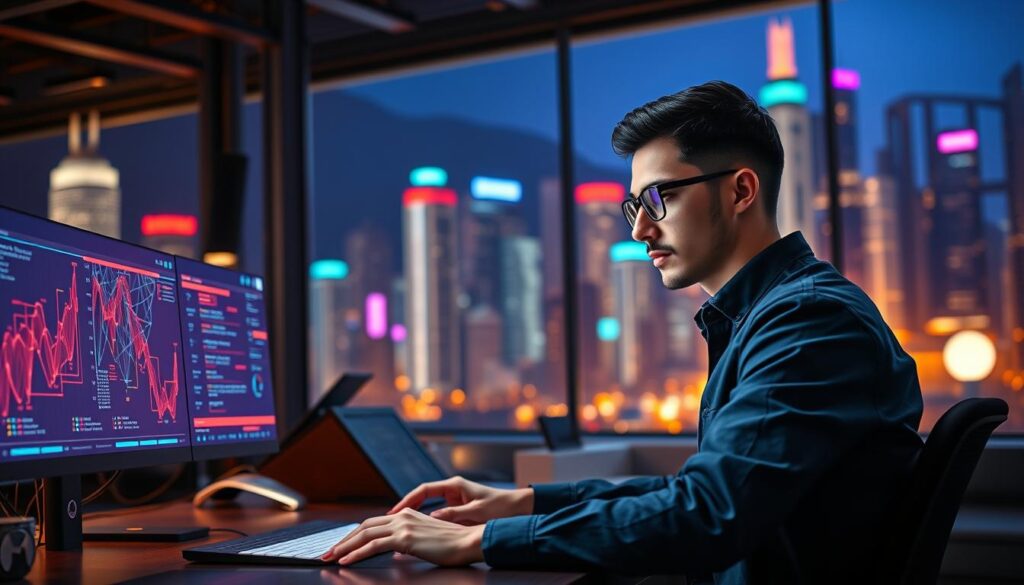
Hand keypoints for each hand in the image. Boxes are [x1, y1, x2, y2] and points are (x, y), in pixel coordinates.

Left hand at [320, 508, 484, 565]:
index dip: (355, 534)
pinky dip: (356, 553)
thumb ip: (409, 542)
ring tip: (331, 557)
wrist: (470, 542)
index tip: (342, 546)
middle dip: (344, 540)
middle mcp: (402, 516)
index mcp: (407, 514)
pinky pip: (373, 546)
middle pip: (364, 526)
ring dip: (344, 547)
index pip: (374, 523)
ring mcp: (403, 525)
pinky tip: (346, 561)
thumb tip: (397, 551)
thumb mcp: (427, 540)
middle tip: (329, 552)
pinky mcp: (405, 538)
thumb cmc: (454, 544)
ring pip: (364, 534)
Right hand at [388, 476, 532, 524]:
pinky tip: (419, 528)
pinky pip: (437, 511)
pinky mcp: (458, 507)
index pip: (424, 489)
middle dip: (406, 505)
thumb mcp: (476, 511)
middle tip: (391, 518)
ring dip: (415, 512)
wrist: (516, 508)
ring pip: (428, 504)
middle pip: (422, 495)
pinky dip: (427, 518)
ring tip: (399, 524)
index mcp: (455, 485)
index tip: (396, 510)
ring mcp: (454, 497)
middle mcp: (452, 489)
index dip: (408, 499)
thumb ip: (454, 514)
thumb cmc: (499, 507)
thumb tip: (431, 517)